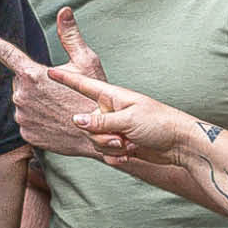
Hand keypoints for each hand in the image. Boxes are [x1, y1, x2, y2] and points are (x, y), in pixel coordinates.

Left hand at [0, 8, 109, 156]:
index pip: (7, 53)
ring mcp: (22, 116)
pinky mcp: (26, 133)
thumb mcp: (86, 62)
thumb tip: (64, 12)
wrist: (98, 137)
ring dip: (37, 101)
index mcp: (33, 75)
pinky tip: (55, 120)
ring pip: (24, 101)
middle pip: (21, 81)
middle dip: (35, 82)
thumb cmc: (94, 99)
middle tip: (58, 90)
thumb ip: (70, 36)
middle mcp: (22, 96)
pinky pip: (27, 120)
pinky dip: (39, 119)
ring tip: (59, 106)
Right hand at [42, 63, 192, 166]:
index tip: (49, 71)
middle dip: (99, 134)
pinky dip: (114, 155)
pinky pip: (103, 151)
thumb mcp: (129, 119)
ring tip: (128, 145)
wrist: (179, 145)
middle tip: (120, 138)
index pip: (84, 85)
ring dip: (108, 146)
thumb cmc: (159, 123)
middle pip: (86, 122)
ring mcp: (113, 126)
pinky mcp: (117, 142)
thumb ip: (100, 120)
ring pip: (93, 139)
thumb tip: (76, 120)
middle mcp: (110, 110)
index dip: (67, 79)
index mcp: (112, 96)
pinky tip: (129, 154)